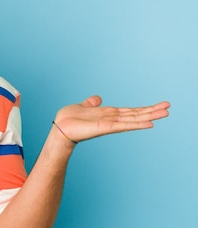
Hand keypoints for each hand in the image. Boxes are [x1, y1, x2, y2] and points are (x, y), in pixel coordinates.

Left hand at [53, 95, 169, 143]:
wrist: (59, 128)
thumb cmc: (69, 120)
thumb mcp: (83, 106)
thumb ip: (91, 103)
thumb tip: (98, 98)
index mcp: (108, 114)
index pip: (130, 111)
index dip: (144, 108)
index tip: (158, 105)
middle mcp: (112, 119)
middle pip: (135, 114)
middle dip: (152, 111)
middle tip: (169, 108)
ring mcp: (110, 124)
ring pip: (133, 119)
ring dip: (149, 116)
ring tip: (165, 113)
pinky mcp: (105, 127)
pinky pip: (123, 125)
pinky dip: (136, 124)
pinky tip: (149, 124)